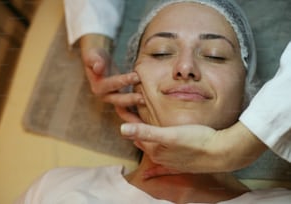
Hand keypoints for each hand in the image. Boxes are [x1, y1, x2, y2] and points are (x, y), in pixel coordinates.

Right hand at [80, 34, 143, 121]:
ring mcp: (114, 100)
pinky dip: (136, 117)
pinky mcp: (121, 101)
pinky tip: (146, 120)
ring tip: (147, 113)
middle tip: (143, 98)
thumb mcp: (93, 55)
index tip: (136, 76)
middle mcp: (105, 95)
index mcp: (98, 86)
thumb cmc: (96, 56)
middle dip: (130, 99)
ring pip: (123, 110)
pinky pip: (129, 112)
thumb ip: (94, 60)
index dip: (122, 81)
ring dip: (133, 114)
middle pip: (118, 100)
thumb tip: (98, 67)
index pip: (110, 84)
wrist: (99, 62)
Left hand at [121, 122, 266, 177]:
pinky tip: (149, 170)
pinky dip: (154, 166)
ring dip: (145, 139)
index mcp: (155, 149)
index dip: (127, 119)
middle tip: (128, 113)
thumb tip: (121, 129)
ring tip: (139, 129)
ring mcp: (171, 162)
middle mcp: (161, 157)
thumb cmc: (197, 140)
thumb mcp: (169, 134)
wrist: (222, 153)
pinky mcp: (181, 163)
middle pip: (143, 141)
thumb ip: (145, 131)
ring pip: (152, 149)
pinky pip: (163, 166)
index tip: (120, 106)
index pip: (135, 133)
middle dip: (134, 129)